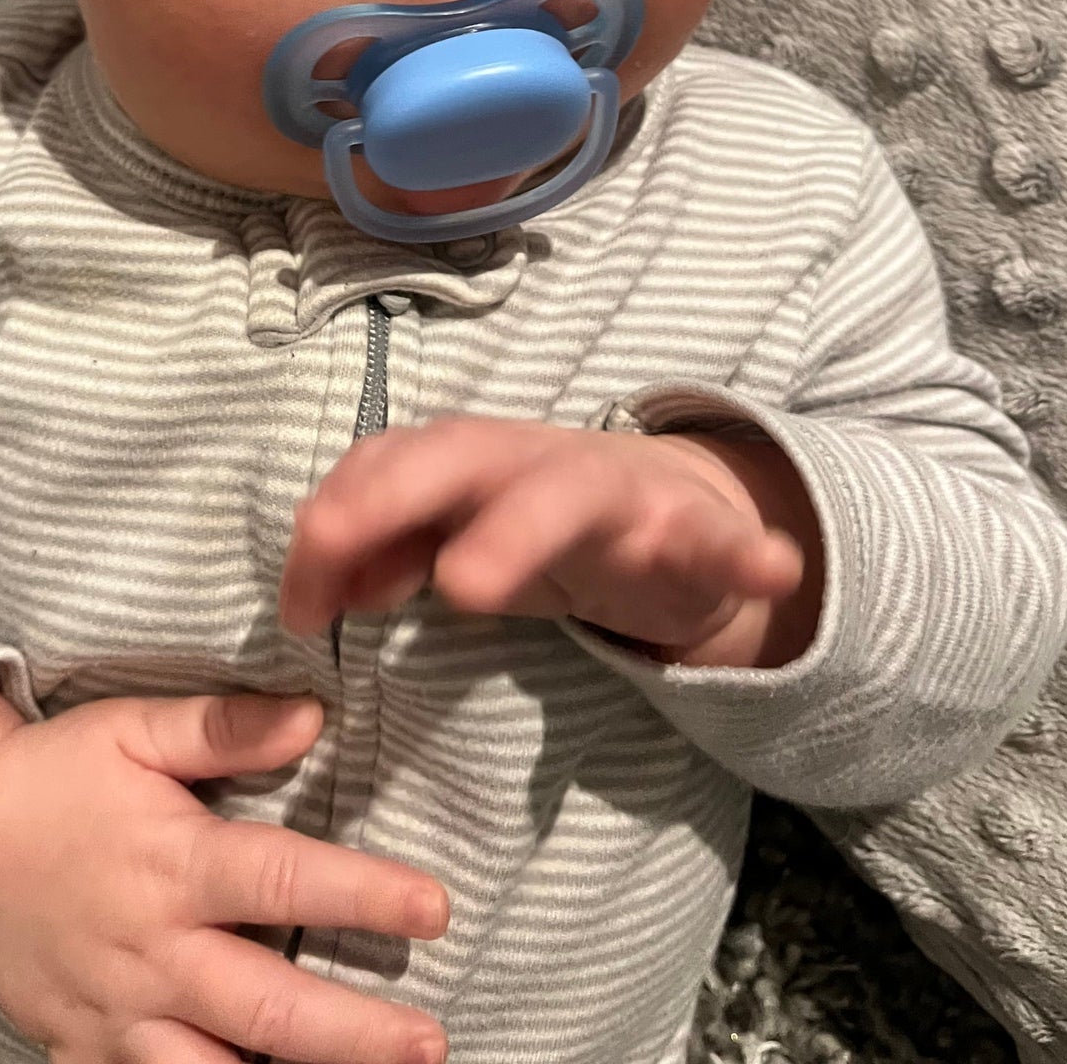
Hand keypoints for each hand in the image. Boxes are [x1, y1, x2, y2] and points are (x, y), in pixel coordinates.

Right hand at [0, 691, 449, 1063]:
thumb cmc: (56, 775)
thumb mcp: (135, 728)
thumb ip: (224, 727)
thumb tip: (315, 714)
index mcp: (174, 864)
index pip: (285, 880)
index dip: (365, 894)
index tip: (436, 907)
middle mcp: (153, 951)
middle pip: (270, 1009)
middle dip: (357, 1035)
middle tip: (430, 1042)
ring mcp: (118, 1014)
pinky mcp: (84, 1052)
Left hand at [277, 418, 806, 655]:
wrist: (667, 502)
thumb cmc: (533, 520)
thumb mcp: (451, 535)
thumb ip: (380, 554)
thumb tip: (308, 591)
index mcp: (465, 459)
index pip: (382, 467)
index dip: (334, 526)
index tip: (298, 608)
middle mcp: (532, 459)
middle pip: (458, 458)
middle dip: (399, 499)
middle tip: (329, 552)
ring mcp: (615, 490)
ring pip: (569, 495)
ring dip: (518, 531)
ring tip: (466, 583)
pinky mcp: (694, 530)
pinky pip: (722, 539)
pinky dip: (748, 550)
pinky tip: (768, 567)